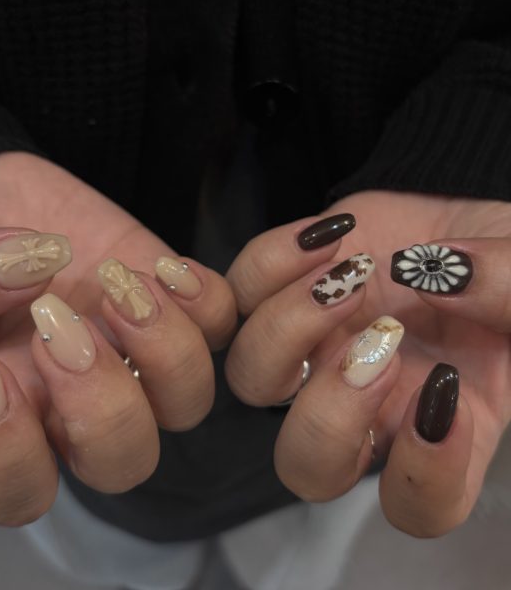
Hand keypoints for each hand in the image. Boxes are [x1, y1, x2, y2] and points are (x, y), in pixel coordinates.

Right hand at [0, 152, 235, 524]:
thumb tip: (26, 269)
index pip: (14, 492)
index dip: (5, 455)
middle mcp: (69, 404)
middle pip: (124, 461)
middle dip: (103, 403)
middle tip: (53, 319)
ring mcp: (129, 356)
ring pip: (188, 402)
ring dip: (164, 347)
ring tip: (113, 281)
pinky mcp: (166, 304)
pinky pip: (219, 327)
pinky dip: (204, 302)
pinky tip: (157, 266)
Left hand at [225, 190, 510, 536]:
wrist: (456, 216)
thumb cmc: (502, 268)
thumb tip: (443, 279)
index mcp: (435, 424)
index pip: (415, 506)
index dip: (425, 474)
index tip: (447, 390)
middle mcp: (361, 402)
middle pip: (303, 464)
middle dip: (329, 414)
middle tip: (384, 339)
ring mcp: (310, 349)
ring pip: (251, 378)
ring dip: (291, 326)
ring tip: (356, 270)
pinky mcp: (279, 293)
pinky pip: (238, 294)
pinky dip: (271, 263)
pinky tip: (330, 236)